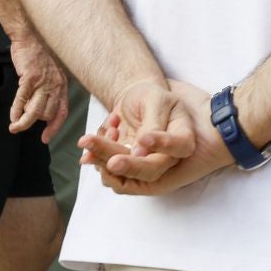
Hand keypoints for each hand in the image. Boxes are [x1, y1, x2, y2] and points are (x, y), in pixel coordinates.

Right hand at [7, 35, 68, 141]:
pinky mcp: (30, 78)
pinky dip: (16, 111)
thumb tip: (42, 112)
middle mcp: (56, 85)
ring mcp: (43, 82)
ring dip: (24, 122)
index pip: (63, 112)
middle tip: (22, 125)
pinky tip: (12, 117)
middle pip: (48, 114)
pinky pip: (22, 100)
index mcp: (63, 86)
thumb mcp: (51, 75)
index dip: (55, 127)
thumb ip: (49, 92)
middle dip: (35, 123)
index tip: (46, 138)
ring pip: (36, 111)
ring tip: (15, 127)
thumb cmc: (39, 58)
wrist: (30, 39)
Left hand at [81, 80, 228, 195]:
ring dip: (103, 158)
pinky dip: (97, 157)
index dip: (165, 144)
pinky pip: (109, 174)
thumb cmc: (148, 96)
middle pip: (152, 170)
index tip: (144, 137)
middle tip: (112, 162)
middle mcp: (167, 155)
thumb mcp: (154, 100)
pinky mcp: (126, 169)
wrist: (131, 101)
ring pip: (125, 175)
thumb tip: (141, 153)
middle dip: (130, 166)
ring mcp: (146, 164)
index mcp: (182, 134)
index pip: (182, 146)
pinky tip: (95, 139)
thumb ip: (152, 123)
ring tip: (88, 139)